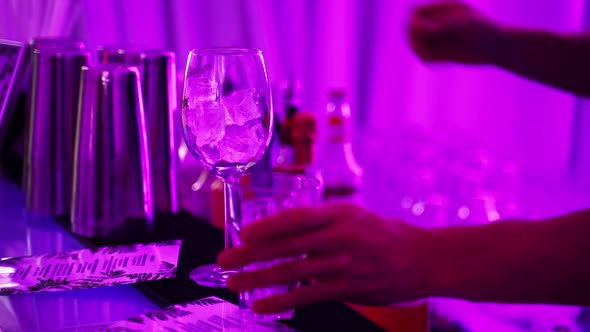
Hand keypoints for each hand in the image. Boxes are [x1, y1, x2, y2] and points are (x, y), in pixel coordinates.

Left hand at [217, 202, 431, 313]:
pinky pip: (308, 296)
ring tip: (233, 283)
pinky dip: (281, 301)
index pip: (296, 218)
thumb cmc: (386, 233)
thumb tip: (286, 227)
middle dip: (250, 254)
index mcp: (340, 214)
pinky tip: (262, 305)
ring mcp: (343, 265)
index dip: (267, 226)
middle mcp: (339, 237)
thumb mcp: (357, 214)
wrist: (424, 258)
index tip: (243, 233)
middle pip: (286, 246)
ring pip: (292, 272)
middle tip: (224, 260)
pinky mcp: (348, 289)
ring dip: (258, 279)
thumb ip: (323, 220)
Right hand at [409, 0, 502, 63]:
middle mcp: (438, 22)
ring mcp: (438, 38)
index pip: (416, 12)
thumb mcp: (463, 26)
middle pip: (411, 28)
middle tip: (421, 48)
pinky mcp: (441, 52)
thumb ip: (440, 26)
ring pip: (416, 44)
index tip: (421, 31)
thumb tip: (418, 28)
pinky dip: (427, 60)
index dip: (413, 22)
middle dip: (413, 38)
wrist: (497, 48)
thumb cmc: (485, 32)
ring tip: (429, 56)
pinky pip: (425, 57)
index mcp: (443, 9)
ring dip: (419, 50)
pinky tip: (440, 64)